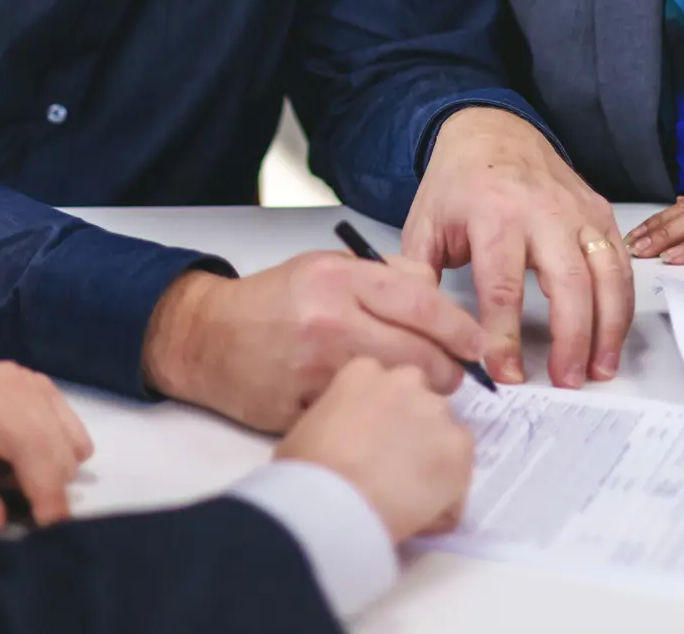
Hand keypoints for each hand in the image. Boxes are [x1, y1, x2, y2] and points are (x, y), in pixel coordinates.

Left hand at [0, 353, 92, 531]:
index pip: (30, 443)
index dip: (47, 489)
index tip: (48, 530)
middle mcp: (8, 380)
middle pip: (56, 441)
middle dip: (52, 487)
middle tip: (29, 521)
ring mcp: (24, 377)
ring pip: (67, 433)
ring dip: (54, 470)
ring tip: (18, 490)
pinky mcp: (32, 382)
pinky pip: (65, 422)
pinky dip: (56, 450)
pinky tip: (26, 465)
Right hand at [141, 251, 487, 433]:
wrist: (206, 337)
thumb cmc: (271, 302)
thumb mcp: (326, 267)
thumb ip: (384, 276)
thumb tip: (437, 296)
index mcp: (338, 279)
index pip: (422, 304)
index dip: (460, 328)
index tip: (477, 344)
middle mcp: (329, 320)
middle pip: (420, 356)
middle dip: (445, 370)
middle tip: (447, 373)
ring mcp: (315, 369)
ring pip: (396, 391)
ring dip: (412, 394)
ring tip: (408, 388)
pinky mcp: (302, 407)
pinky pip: (361, 416)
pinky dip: (372, 415)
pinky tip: (367, 408)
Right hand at [274, 356, 473, 541]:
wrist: (333, 502)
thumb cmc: (306, 468)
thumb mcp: (305, 428)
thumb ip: (333, 418)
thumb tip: (340, 437)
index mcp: (363, 370)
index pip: (382, 382)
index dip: (378, 412)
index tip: (369, 436)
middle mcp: (406, 380)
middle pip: (418, 397)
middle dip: (411, 422)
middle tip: (392, 458)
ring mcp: (436, 411)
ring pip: (443, 429)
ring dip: (432, 450)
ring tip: (409, 488)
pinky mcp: (459, 446)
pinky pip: (461, 465)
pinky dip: (449, 484)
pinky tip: (424, 506)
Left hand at [402, 107, 632, 387]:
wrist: (492, 130)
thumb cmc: (456, 183)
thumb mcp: (424, 224)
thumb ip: (421, 276)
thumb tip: (427, 331)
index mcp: (494, 214)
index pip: (502, 285)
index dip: (503, 335)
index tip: (504, 373)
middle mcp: (543, 211)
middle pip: (568, 283)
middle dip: (571, 338)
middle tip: (565, 380)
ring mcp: (578, 211)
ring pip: (607, 275)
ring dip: (608, 328)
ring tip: (598, 370)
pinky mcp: (600, 213)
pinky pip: (621, 263)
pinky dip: (623, 304)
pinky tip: (612, 337)